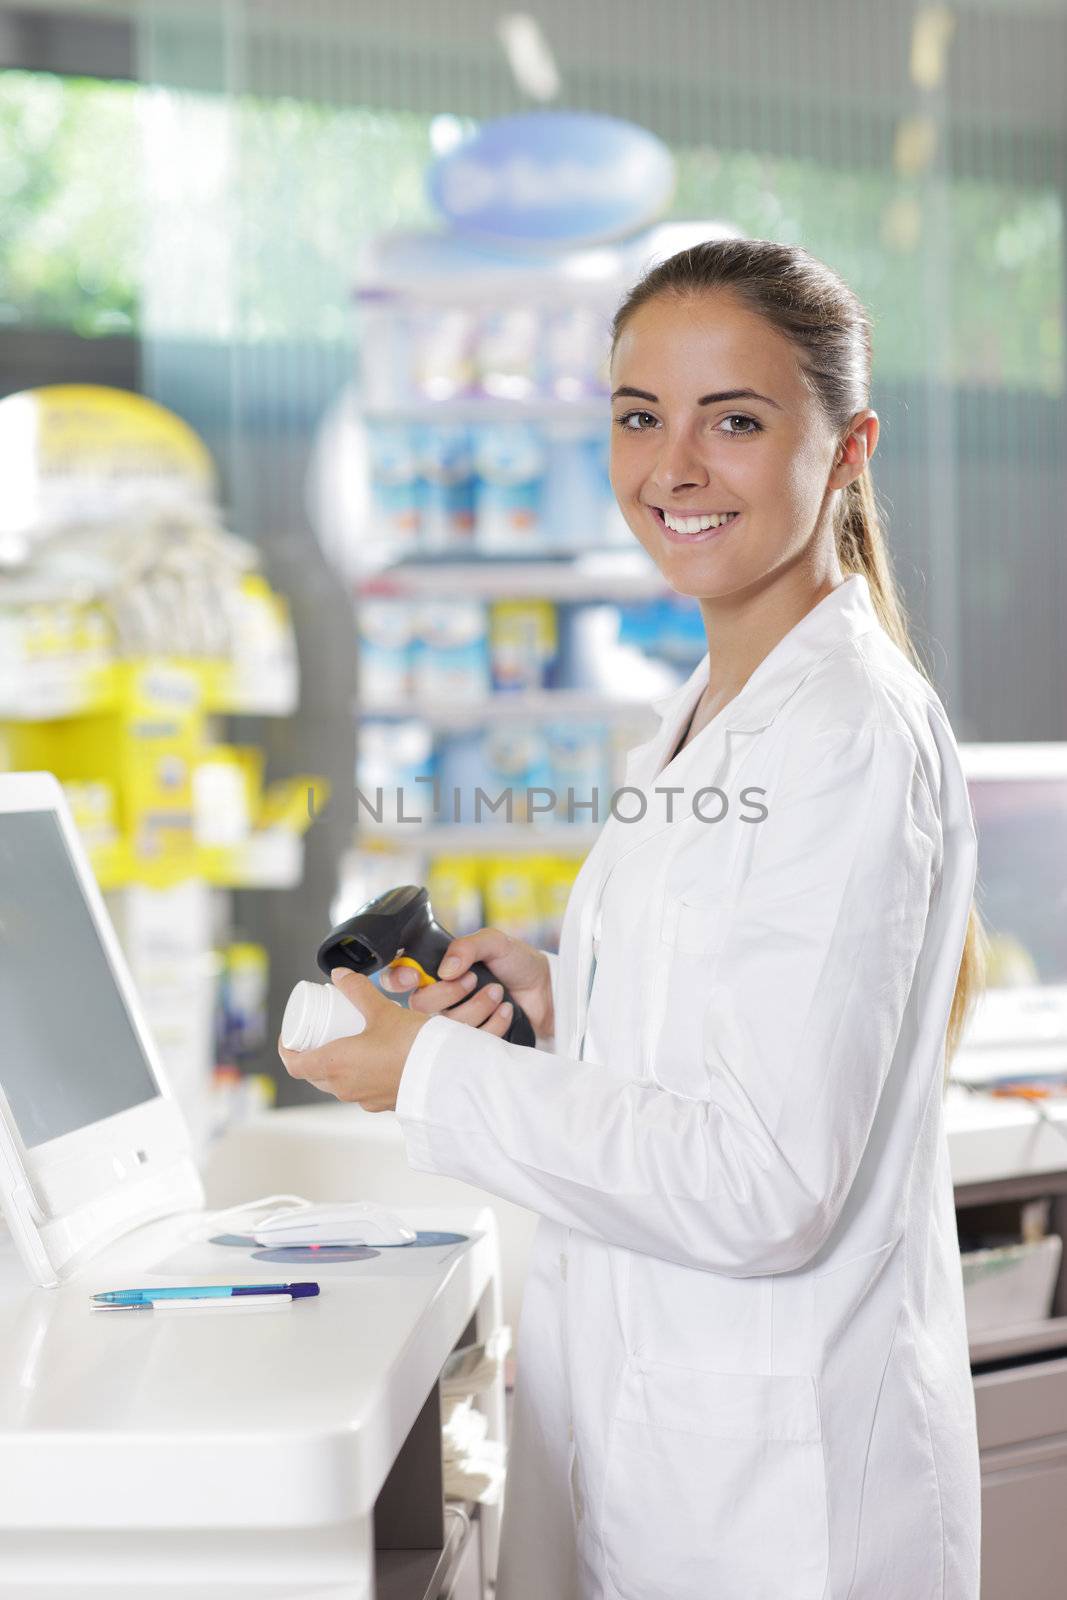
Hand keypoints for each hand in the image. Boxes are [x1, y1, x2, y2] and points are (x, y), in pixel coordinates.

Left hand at [278, 967, 433, 1112]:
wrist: (446, 1075)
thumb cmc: (411, 1045)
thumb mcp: (382, 1010)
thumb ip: (358, 990)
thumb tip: (340, 974)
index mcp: (334, 1065)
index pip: (294, 1065)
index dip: (287, 1049)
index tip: (292, 1034)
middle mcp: (344, 1087)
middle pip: (314, 1074)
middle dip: (311, 1054)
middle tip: (320, 1032)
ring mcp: (363, 1099)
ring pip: (337, 1083)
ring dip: (334, 1065)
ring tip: (345, 1043)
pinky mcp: (382, 1104)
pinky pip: (360, 1089)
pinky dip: (357, 1074)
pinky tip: (372, 1060)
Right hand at [379, 927, 553, 1039]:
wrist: (547, 992)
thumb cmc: (517, 963)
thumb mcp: (494, 942)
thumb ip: (467, 947)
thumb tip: (445, 970)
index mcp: (436, 971)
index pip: (399, 977)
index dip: (398, 979)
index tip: (415, 977)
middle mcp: (438, 999)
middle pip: (419, 1005)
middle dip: (449, 992)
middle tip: (475, 979)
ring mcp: (453, 1023)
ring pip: (444, 1025)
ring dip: (476, 1006)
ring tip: (499, 993)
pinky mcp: (470, 1044)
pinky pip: (467, 1042)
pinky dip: (492, 1024)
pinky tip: (506, 1011)